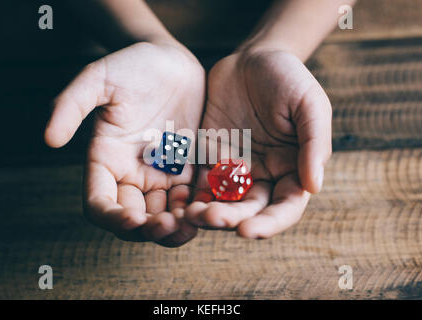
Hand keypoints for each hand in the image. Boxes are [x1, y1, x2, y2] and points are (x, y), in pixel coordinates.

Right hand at [45, 41, 205, 246]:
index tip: (133, 220)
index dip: (112, 218)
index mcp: (105, 160)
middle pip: (135, 219)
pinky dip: (199, 209)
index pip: (99, 203)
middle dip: (150, 230)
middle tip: (170, 226)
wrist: (171, 63)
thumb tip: (49, 139)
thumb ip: (71, 104)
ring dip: (177, 228)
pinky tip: (212, 208)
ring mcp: (162, 175)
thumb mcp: (98, 78)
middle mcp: (132, 174)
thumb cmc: (132, 67)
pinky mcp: (188, 170)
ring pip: (165, 216)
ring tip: (193, 224)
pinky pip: (193, 199)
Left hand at [185, 50, 331, 238]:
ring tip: (190, 215)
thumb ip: (314, 144)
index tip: (248, 231)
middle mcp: (263, 175)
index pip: (285, 207)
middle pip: (249, 210)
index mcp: (293, 169)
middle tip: (210, 219)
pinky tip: (178, 200)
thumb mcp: (310, 105)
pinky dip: (190, 194)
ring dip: (207, 212)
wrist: (252, 59)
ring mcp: (234, 169)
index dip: (269, 223)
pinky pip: (200, 181)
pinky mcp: (209, 157)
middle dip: (231, 220)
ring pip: (222, 201)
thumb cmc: (288, 79)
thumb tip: (313, 186)